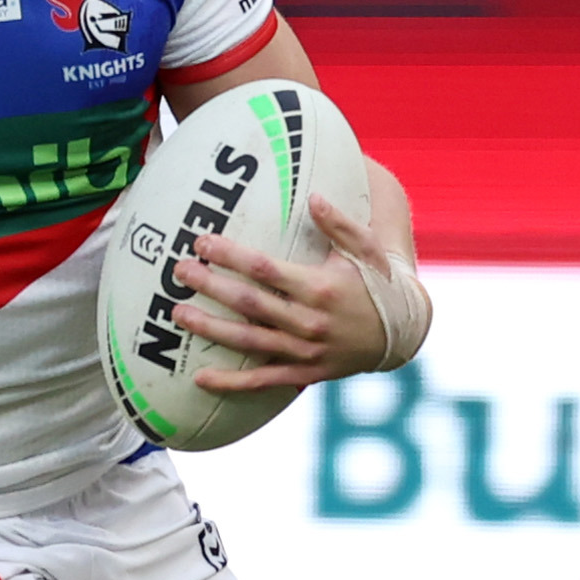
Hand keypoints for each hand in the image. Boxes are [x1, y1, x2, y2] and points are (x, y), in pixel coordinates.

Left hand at [165, 195, 414, 391]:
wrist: (402, 333)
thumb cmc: (378, 282)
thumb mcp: (367, 249)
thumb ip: (339, 223)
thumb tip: (313, 197)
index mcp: (321, 287)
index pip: (265, 269)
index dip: (230, 255)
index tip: (202, 242)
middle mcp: (311, 321)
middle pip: (249, 303)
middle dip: (210, 286)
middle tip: (178, 271)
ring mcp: (306, 351)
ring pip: (249, 341)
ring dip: (210, 328)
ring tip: (177, 314)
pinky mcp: (305, 373)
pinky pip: (262, 380)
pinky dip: (231, 382)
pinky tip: (199, 378)